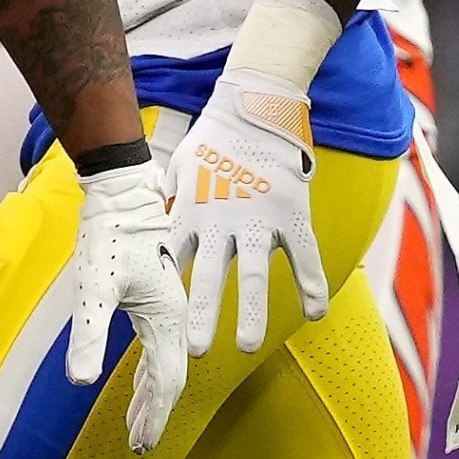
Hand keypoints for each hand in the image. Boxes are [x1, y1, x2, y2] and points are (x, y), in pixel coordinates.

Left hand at [70, 158, 188, 452]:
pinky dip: (150, 369)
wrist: (122, 191)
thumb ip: (89, 334)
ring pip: (166, 361)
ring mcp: (168, 304)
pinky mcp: (157, 294)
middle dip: (153, 411)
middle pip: (169, 376)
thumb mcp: (94, 286)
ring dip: (151, 393)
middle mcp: (175, 314)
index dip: (153, 416)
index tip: (141, 445)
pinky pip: (159, 344)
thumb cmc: (109, 235)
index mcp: (166, 317)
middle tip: (137, 443)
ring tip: (137, 421)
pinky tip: (140, 377)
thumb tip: (81, 381)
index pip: (165, 381)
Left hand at [168, 68, 325, 354]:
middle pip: (212, 274)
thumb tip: (144, 228)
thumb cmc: (211, 141)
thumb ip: (166, 203)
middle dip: (204, 314)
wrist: (253, 107)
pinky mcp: (291, 212)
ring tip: (248, 347)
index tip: (159, 322)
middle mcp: (223, 218)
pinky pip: (304, 254)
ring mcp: (259, 217)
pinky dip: (311, 284)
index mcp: (193, 210)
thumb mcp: (179, 169)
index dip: (169, 291)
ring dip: (253, 312)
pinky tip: (314, 314)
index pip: (177, 258)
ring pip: (256, 273)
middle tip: (195, 351)